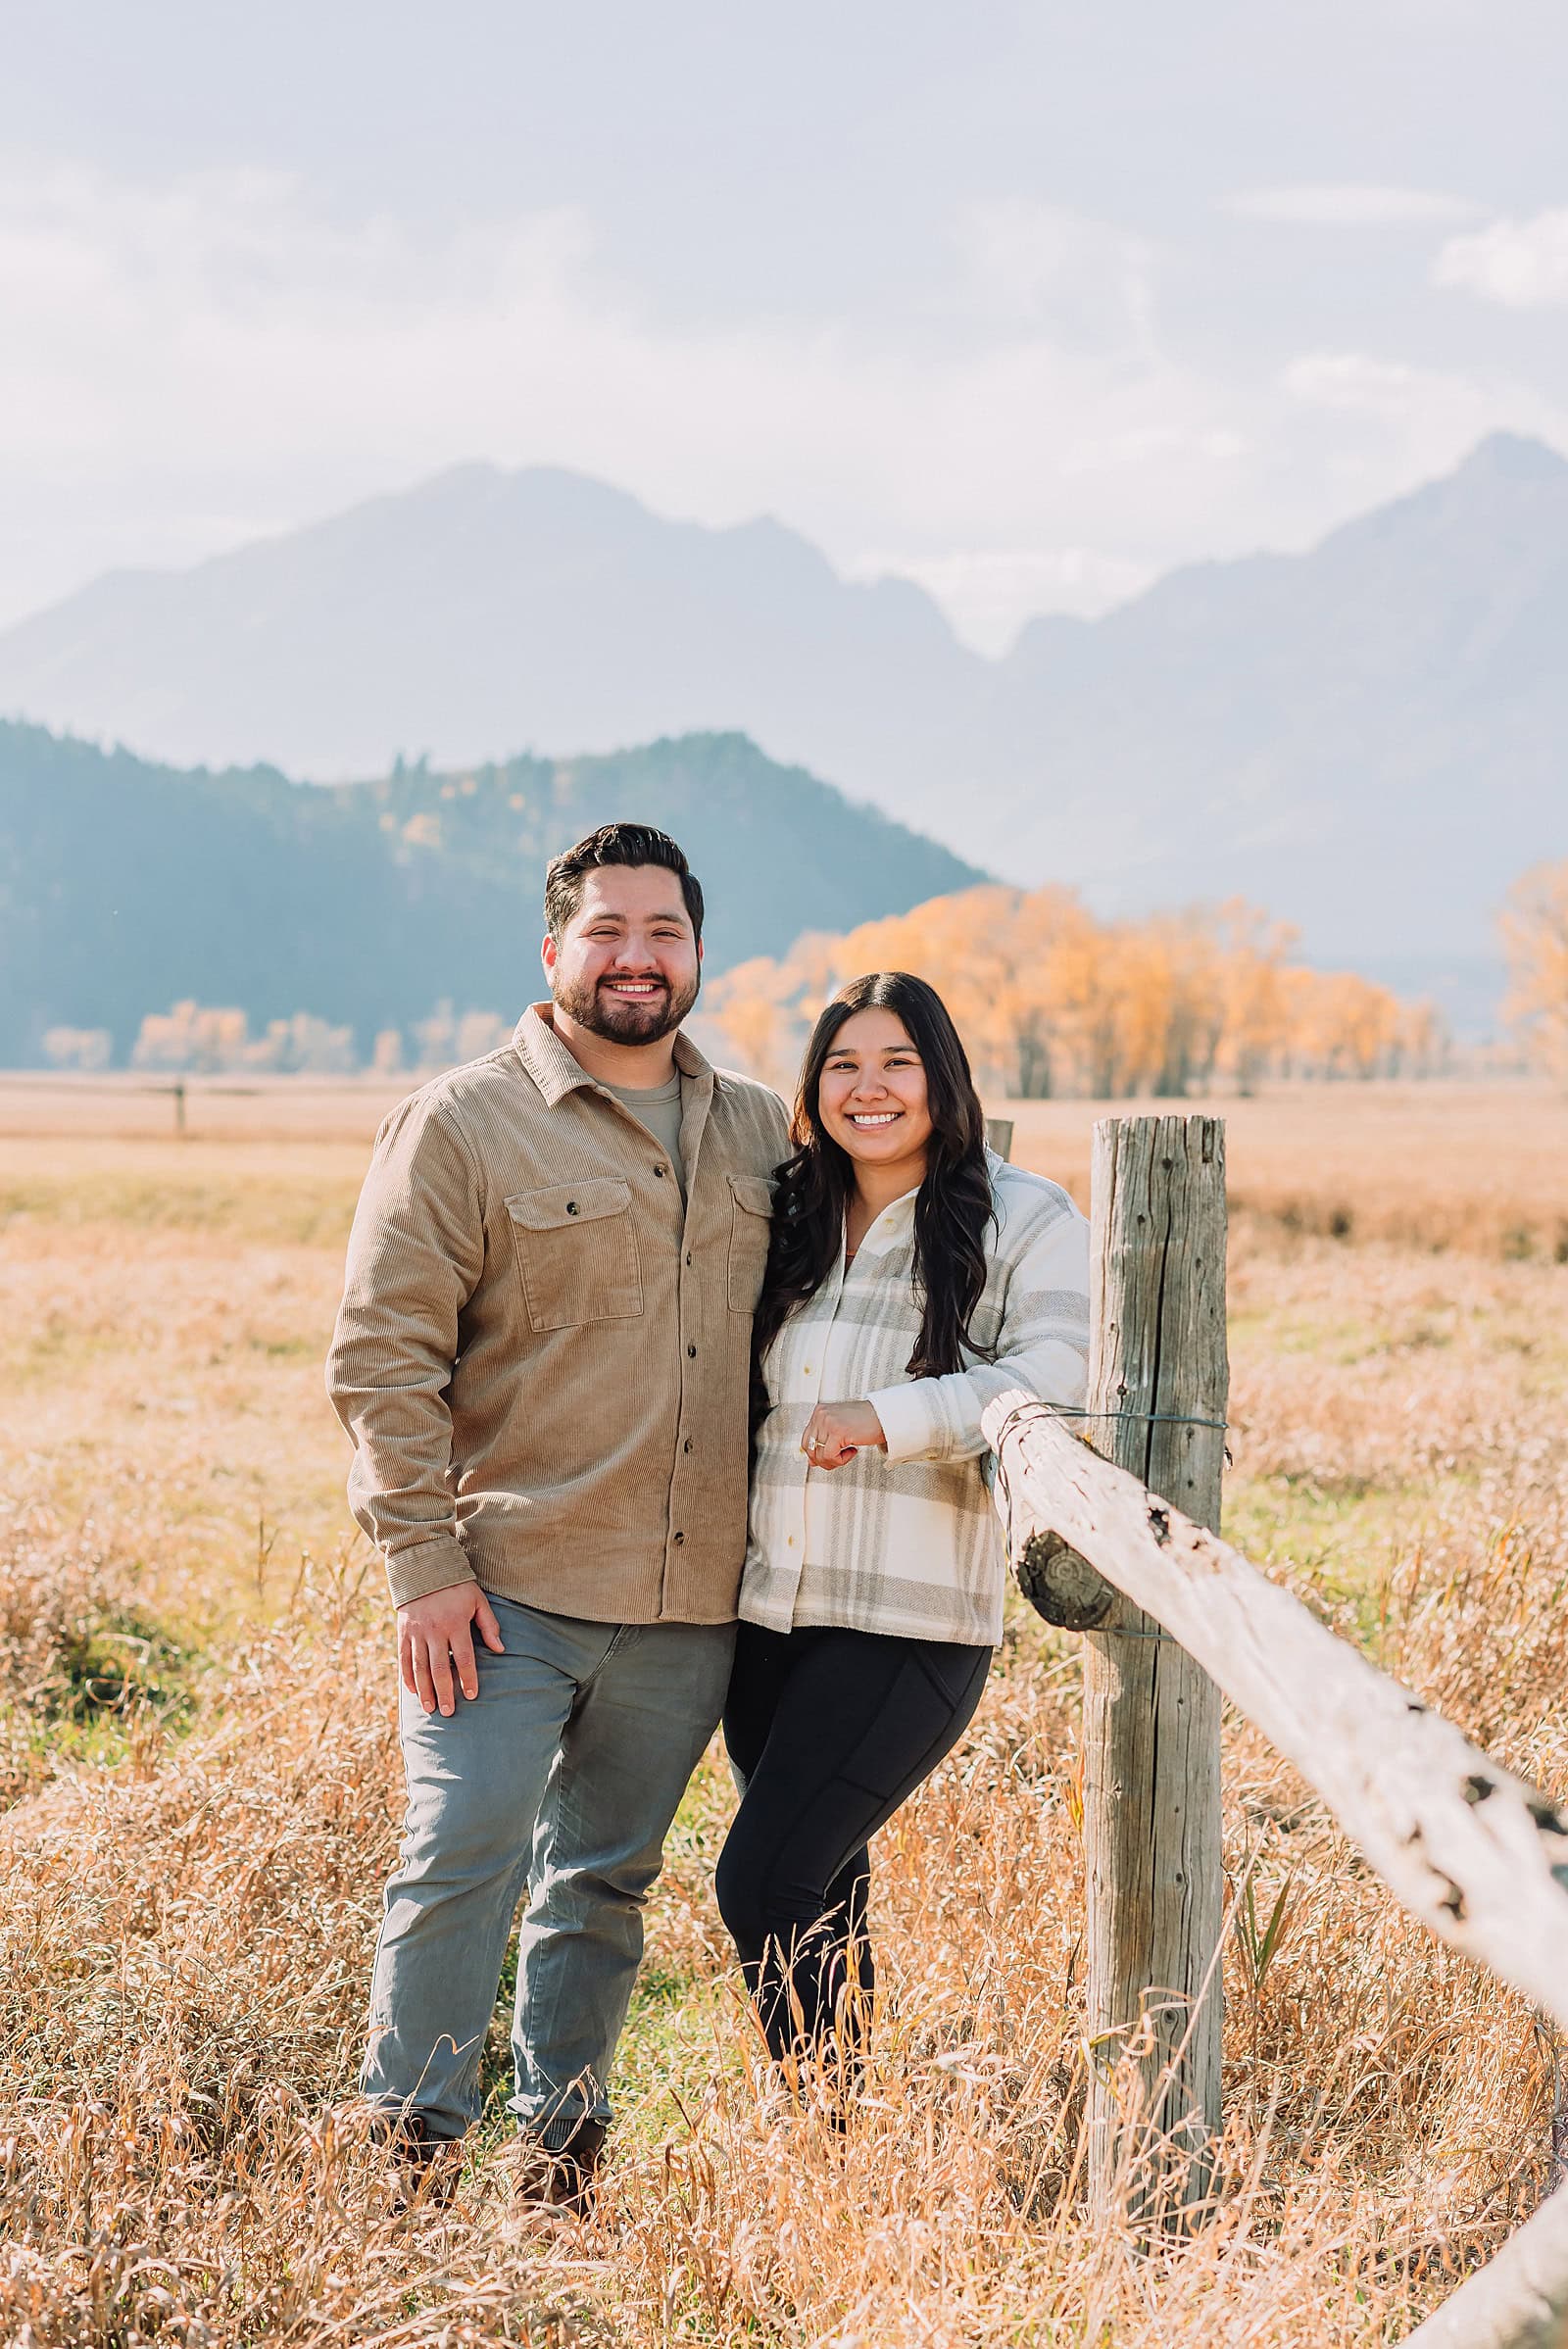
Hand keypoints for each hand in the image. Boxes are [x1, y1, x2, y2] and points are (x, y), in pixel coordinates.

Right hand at [397, 1582, 503, 1716]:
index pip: (464, 1657)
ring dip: (424, 1690)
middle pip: (439, 1668)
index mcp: (455, 1623)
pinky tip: (414, 1691)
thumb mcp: (478, 1600)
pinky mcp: (402, 1632)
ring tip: (430, 1708)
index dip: (468, 1678)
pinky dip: (407, 1677)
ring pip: (419, 1667)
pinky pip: (403, 1659)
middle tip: (448, 1712)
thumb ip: (489, 1625)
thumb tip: (500, 1650)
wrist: (423, 1568)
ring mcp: (416, 1632)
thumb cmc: (456, 1586)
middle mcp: (434, 1630)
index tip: (472, 1695)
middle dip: (444, 1692)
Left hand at [802, 1400, 886, 1471]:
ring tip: (848, 1452)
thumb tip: (812, 1461)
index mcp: (820, 1412)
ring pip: (819, 1455)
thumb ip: (824, 1441)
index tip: (827, 1458)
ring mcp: (828, 1422)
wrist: (885, 1416)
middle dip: (824, 1460)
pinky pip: (830, 1456)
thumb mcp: (840, 1428)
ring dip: (835, 1460)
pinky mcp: (837, 1431)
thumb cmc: (867, 1421)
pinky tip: (853, 1450)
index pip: (805, 1439)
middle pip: (809, 1449)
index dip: (814, 1454)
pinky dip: (841, 1460)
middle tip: (840, 1458)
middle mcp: (821, 1415)